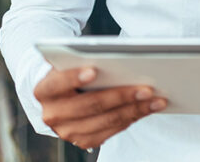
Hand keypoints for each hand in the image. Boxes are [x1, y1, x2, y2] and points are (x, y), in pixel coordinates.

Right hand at [33, 66, 167, 149]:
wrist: (61, 92)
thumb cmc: (72, 68)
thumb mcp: (72, 60)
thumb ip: (85, 59)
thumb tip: (120, 59)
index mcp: (43, 90)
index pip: (56, 84)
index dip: (73, 78)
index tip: (93, 70)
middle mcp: (51, 114)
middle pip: (90, 105)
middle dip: (121, 96)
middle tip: (147, 88)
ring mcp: (66, 131)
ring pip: (105, 121)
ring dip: (135, 110)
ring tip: (157, 99)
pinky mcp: (82, 140)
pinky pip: (111, 131)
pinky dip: (132, 118)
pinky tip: (148, 108)